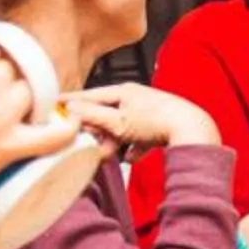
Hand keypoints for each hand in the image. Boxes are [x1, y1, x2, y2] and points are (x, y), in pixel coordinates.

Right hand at [63, 83, 220, 153]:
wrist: (194, 131)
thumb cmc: (158, 122)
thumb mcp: (118, 121)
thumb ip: (92, 116)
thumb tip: (70, 108)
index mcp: (124, 91)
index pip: (90, 95)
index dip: (71, 102)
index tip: (54, 105)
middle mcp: (136, 98)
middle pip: (106, 114)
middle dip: (96, 131)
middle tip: (86, 143)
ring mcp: (149, 112)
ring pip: (122, 127)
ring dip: (114, 142)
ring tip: (109, 155)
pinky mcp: (161, 127)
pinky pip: (140, 138)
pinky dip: (134, 148)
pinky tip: (132, 157)